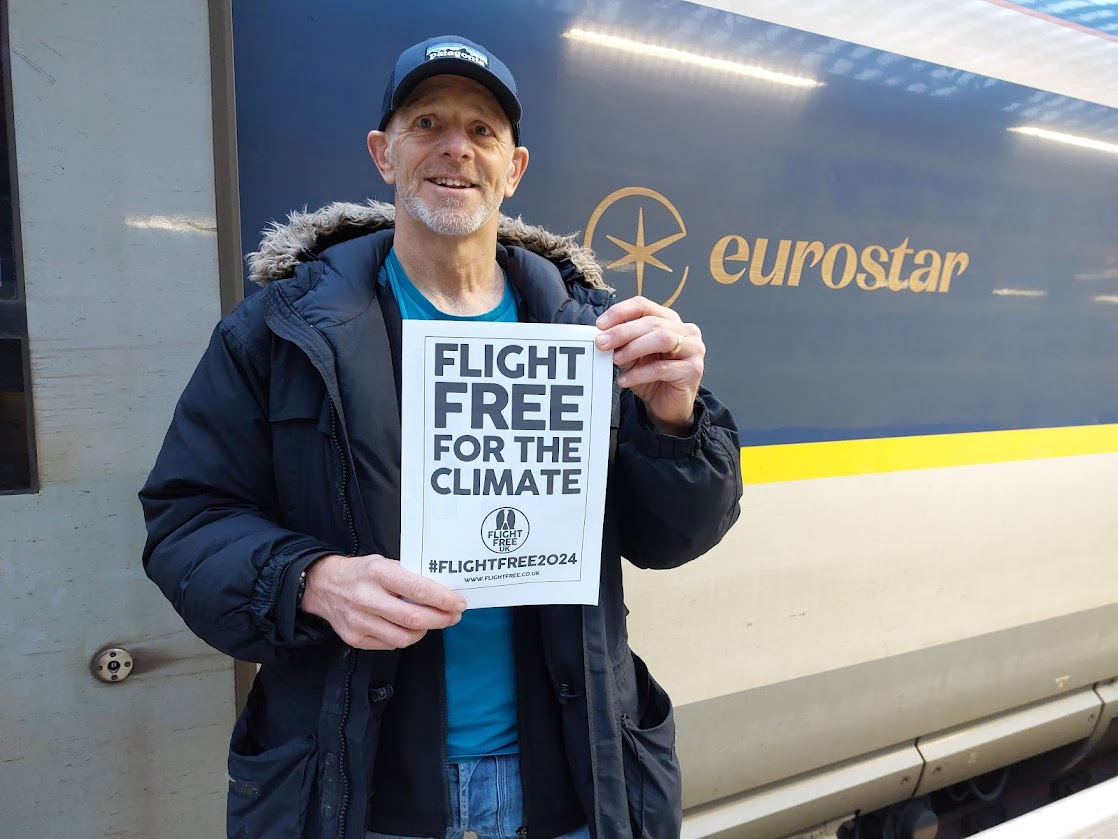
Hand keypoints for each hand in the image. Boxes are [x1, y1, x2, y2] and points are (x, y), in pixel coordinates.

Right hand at [300, 554, 466, 649]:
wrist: (322, 586)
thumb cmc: (360, 573)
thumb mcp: (383, 563)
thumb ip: (408, 576)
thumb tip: (441, 591)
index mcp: (378, 573)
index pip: (417, 588)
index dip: (443, 599)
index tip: (459, 602)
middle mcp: (367, 598)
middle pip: (414, 618)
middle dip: (441, 619)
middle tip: (454, 615)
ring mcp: (360, 621)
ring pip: (404, 637)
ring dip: (425, 631)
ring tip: (433, 622)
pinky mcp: (355, 638)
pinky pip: (391, 644)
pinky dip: (405, 637)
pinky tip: (409, 627)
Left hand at [595, 296, 704, 434]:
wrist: (666, 406)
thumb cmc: (652, 377)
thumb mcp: (632, 356)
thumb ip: (621, 344)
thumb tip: (601, 336)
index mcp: (668, 320)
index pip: (643, 306)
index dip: (620, 312)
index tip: (600, 324)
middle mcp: (685, 330)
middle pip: (651, 322)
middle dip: (623, 332)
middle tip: (602, 343)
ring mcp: (693, 348)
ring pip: (662, 339)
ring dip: (634, 348)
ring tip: (616, 359)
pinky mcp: (693, 369)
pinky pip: (662, 368)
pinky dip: (639, 374)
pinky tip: (624, 380)